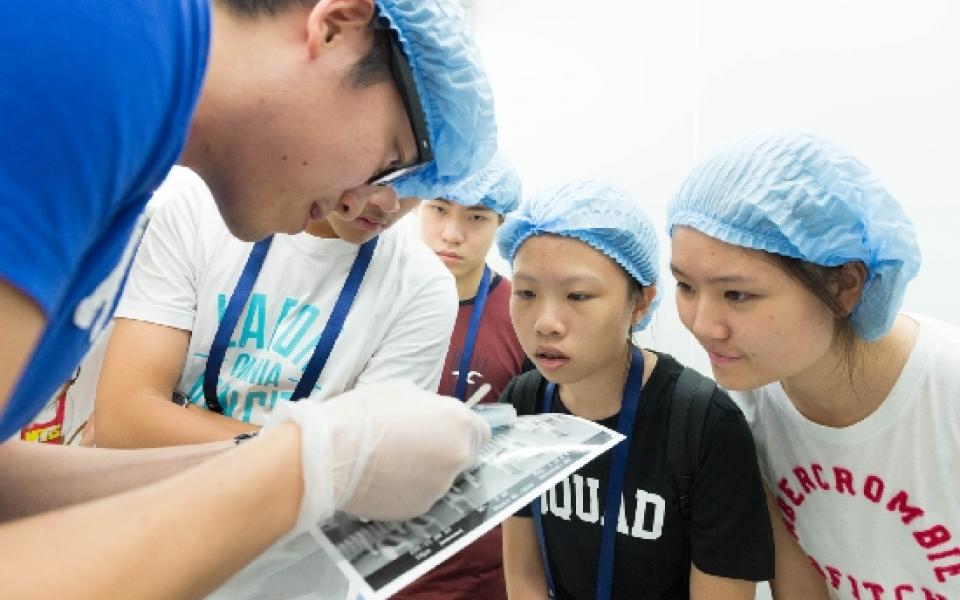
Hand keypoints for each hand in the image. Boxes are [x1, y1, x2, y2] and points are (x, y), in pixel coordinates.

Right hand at [264, 380, 489, 529]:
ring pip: (442, 478)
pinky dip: (410, 489)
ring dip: (427, 471)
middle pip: (464, 456)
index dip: (464, 429)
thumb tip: (434, 415)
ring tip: (393, 461)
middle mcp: (457, 457)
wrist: (332, 453)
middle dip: (446, 449)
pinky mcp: (419, 509)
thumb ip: (430, 406)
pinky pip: (422, 496)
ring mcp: (440, 487)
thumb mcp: (404, 390)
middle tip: (416, 443)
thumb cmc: (365, 412)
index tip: (447, 429)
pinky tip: (385, 478)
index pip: (482, 432)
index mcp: (459, 422)